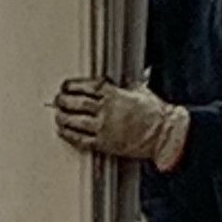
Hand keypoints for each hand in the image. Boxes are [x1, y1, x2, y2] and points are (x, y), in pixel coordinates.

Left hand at [55, 77, 189, 171]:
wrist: (164, 134)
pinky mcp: (105, 144)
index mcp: (114, 94)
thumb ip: (127, 84)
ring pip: (74, 121)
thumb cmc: (156, 113)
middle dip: (63, 101)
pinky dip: (69, 135)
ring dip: (62, 118)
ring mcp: (104, 127)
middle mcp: (106, 110)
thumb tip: (125, 77)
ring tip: (58, 116)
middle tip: (57, 100)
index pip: (85, 86)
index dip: (71, 86)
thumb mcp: (141, 90)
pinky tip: (63, 132)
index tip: (65, 86)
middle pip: (76, 103)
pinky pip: (81, 139)